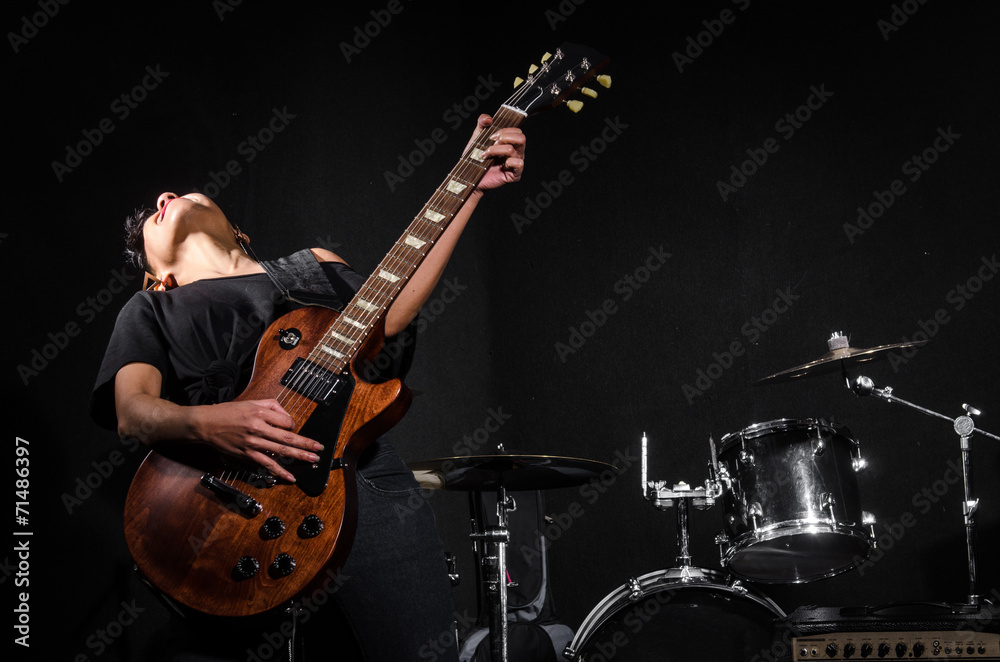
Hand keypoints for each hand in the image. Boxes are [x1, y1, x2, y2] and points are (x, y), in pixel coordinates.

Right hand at [191, 399, 323, 481]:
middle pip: (288, 437)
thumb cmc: (228, 412)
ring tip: (312, 459)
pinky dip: (280, 471)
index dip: (293, 425)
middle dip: (306, 444)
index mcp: (260, 414)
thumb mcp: (251, 402)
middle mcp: (258, 428)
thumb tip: (287, 417)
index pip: (286, 421)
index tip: (292, 427)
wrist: (206, 424)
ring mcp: (253, 443)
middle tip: (319, 448)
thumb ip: (271, 406)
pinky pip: (267, 464)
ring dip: (299, 456)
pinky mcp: (247, 455)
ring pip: (281, 451)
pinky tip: (290, 477)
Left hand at [467, 114, 525, 190]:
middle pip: (521, 138)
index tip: (491, 135)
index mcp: (509, 143)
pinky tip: (500, 165)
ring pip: (513, 149)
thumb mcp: (477, 137)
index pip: (517, 131)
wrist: (469, 176)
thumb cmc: (475, 159)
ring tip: (486, 155)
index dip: (505, 130)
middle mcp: (515, 152)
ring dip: (496, 150)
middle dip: (504, 137)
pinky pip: (519, 163)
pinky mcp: (514, 174)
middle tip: (492, 143)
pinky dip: (509, 161)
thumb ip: (482, 123)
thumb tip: (488, 118)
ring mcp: (515, 163)